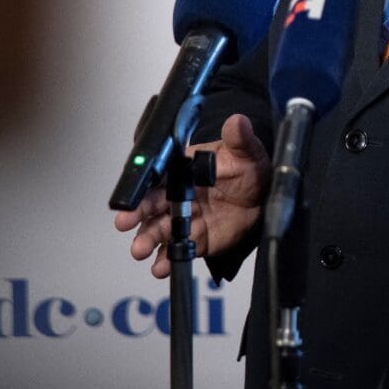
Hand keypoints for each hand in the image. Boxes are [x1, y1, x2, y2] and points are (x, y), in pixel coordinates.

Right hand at [112, 114, 269, 277]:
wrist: (265, 197)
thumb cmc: (249, 169)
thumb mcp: (246, 151)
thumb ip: (239, 139)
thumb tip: (237, 121)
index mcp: (184, 171)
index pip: (158, 176)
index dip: (143, 185)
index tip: (131, 194)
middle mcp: (178, 196)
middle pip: (152, 205)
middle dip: (136, 214)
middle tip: (124, 222)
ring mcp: (185, 220)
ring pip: (160, 230)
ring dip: (147, 239)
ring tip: (140, 249)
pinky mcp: (196, 240)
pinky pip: (178, 251)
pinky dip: (168, 260)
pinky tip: (161, 267)